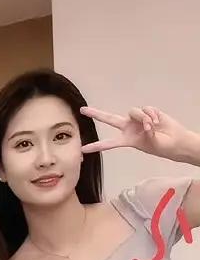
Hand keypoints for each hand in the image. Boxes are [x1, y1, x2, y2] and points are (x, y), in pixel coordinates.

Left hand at [80, 104, 194, 162]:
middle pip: (110, 119)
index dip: (97, 146)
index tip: (83, 149)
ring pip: (133, 112)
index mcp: (127, 140)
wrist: (176, 140)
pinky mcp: (148, 112)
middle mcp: (129, 128)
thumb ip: (146, 133)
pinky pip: (146, 109)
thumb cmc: (163, 146)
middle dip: (97, 114)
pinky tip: (157, 121)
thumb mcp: (151, 144)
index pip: (109, 143)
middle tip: (82, 110)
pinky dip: (151, 115)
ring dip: (143, 118)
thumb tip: (145, 122)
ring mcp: (137, 119)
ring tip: (152, 126)